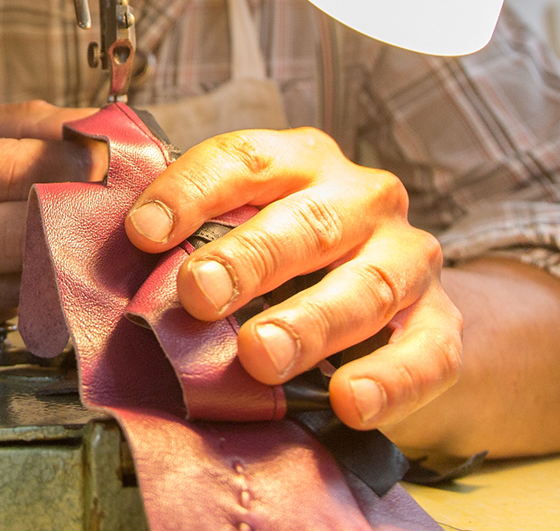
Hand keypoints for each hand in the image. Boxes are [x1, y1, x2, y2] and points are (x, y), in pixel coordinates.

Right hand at [0, 97, 99, 359]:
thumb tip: (102, 128)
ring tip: (63, 224)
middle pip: (25, 235)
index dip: (78, 166)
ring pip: (21, 282)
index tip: (117, 159)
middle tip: (110, 196)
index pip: (15, 173)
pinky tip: (10, 262)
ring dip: (55, 254)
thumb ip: (18, 123)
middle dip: (77, 213)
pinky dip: (18, 287)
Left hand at [124, 127, 460, 430]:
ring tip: (260, 355)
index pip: (245, 159)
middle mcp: (362, 199)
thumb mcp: (244, 233)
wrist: (394, 309)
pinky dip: (389, 379)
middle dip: (248, 259)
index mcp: (301, 162)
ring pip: (366, 284)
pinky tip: (351, 400)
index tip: (144, 232)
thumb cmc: (293, 262)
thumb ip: (194, 243)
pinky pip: (425, 353)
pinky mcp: (442, 325)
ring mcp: (408, 259)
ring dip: (310, 322)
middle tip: (199, 295)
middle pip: (306, 222)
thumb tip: (117, 269)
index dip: (192, 191)